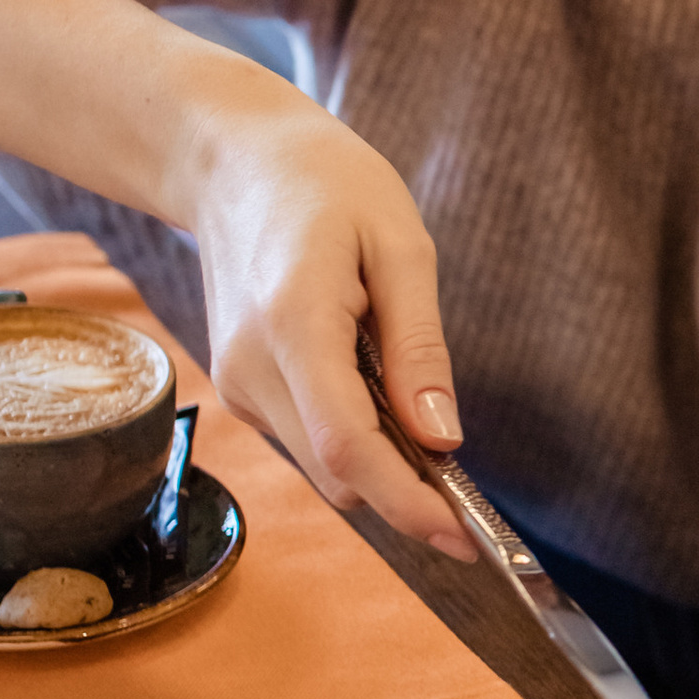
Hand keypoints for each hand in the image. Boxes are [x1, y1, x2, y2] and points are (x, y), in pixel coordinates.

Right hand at [179, 83, 476, 560]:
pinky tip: (373, 388)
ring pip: (325, 465)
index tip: (465, 538)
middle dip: (406, 490)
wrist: (231, 161)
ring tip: (411, 398)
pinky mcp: (240, 387)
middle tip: (467, 487)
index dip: (409, 503)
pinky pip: (309, 440)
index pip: (350, 446)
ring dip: (380, 462)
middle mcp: (252, 368)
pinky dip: (353, 438)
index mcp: (294, 325)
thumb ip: (420, 347)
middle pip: (339, 471)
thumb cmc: (325, 185)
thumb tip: (442, 439)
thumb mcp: (399, 246)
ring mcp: (237, 383)